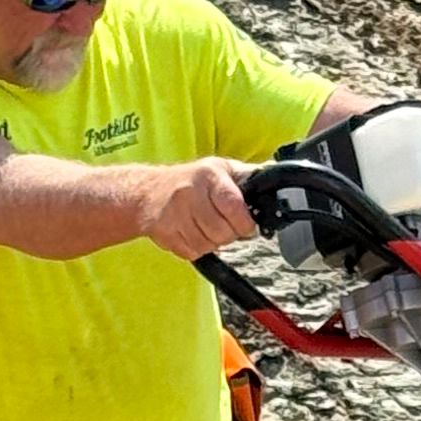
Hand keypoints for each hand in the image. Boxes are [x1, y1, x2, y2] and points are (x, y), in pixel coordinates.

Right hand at [135, 159, 255, 259]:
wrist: (146, 192)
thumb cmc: (189, 181)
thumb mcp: (219, 168)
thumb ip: (247, 175)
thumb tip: (273, 174)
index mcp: (208, 176)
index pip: (233, 207)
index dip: (245, 223)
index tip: (246, 226)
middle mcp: (190, 194)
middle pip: (222, 231)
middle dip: (230, 234)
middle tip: (226, 226)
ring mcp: (176, 215)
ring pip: (208, 245)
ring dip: (213, 242)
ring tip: (208, 228)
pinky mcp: (166, 233)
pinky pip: (192, 252)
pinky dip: (198, 248)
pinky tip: (193, 234)